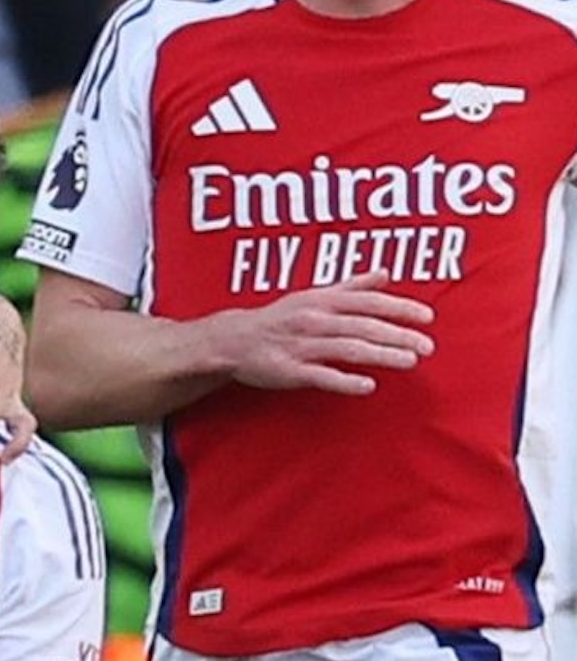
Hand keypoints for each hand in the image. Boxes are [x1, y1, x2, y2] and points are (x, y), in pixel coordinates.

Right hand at [220, 270, 434, 395]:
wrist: (233, 341)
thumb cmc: (278, 318)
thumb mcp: (312, 295)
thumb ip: (351, 287)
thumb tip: (385, 274)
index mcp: (321, 301)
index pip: (367, 301)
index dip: (398, 307)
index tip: (427, 317)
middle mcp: (313, 320)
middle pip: (362, 326)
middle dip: (397, 335)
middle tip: (428, 346)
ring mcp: (301, 345)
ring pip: (346, 349)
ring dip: (380, 355)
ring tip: (409, 362)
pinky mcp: (289, 370)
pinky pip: (320, 376)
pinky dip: (345, 381)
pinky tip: (368, 386)